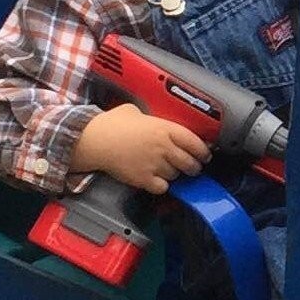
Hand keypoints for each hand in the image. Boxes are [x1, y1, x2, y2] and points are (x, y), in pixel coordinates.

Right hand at [71, 104, 209, 193]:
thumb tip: (155, 121)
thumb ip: (150, 117)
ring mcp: (154, 164)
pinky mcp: (144, 179)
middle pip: (190, 163)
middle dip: (194, 167)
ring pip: (176, 175)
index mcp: (165, 129)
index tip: (205, 155)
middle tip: (192, 167)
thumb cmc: (111, 125)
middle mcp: (163, 147)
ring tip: (166, 170)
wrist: (94, 141)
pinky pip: (162, 188)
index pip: (195, 143)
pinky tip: (155, 180)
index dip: (203, 151)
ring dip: (174, 174)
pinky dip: (161, 186)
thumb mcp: (134, 111)